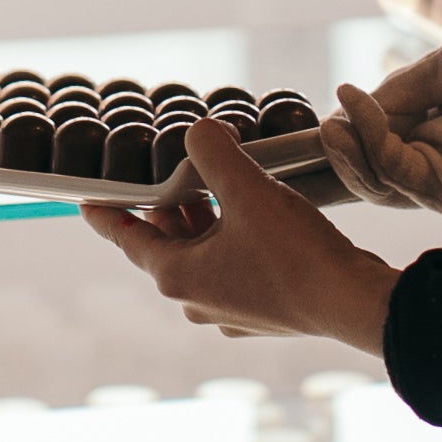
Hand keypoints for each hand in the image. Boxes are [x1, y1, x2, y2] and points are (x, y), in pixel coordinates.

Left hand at [83, 119, 399, 349]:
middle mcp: (199, 301)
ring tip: (221, 180)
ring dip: (208, 217)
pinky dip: (235, 237)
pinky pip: (235, 266)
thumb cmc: (296, 253)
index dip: (108, 214)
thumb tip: (199, 131)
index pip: (129, 238)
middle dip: (174, 202)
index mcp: (179, 276)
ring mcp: (233, 311)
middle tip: (179, 167)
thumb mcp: (247, 190)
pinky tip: (257, 213)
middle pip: (170, 242)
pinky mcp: (264, 311)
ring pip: (205, 253)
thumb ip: (212, 153)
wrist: (354, 303)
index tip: (86, 202)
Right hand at [322, 39, 441, 212]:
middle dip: (340, 152)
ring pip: (379, 186)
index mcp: (438, 140)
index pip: (377, 149)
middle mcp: (439, 169)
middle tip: (325, 123)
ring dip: (350, 152)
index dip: (348, 134)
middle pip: (370, 177)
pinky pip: (401, 174)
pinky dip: (373, 143)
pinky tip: (362, 109)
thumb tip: (354, 105)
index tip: (331, 108)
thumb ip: (403, 88)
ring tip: (336, 119)